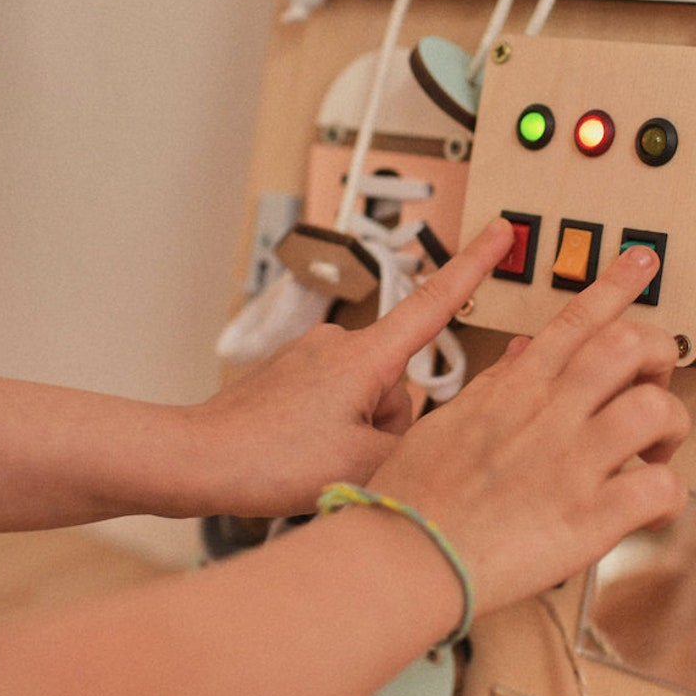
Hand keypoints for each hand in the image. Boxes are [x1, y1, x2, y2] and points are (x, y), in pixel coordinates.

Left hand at [187, 219, 520, 516]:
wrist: (194, 461)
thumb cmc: (267, 459)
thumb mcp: (364, 465)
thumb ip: (416, 448)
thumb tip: (427, 439)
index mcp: (365, 356)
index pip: (436, 303)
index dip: (474, 265)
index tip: (502, 231)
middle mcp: (339, 345)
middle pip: (399, 384)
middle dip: (388, 426)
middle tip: (347, 458)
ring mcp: (311, 360)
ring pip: (367, 400)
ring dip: (356, 435)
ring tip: (316, 461)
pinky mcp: (290, 380)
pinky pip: (335, 405)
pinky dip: (329, 434)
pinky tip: (301, 458)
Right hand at [365, 244, 690, 615]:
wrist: (403, 558)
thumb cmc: (416, 498)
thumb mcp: (449, 421)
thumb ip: (497, 384)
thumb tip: (526, 351)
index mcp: (515, 388)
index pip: (576, 317)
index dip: (617, 283)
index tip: (642, 262)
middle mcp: (549, 414)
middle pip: (630, 345)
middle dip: (659, 354)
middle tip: (656, 381)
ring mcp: (572, 463)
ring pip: (656, 409)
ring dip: (672, 425)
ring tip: (658, 451)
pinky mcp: (589, 518)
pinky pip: (659, 489)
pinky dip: (671, 495)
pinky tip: (654, 508)